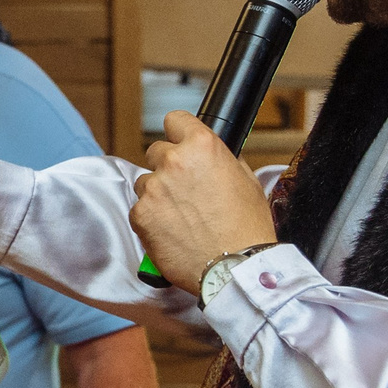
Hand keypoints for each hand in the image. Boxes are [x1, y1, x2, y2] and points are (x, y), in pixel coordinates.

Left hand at [131, 112, 276, 295]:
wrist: (236, 267)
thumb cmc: (246, 228)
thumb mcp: (247, 180)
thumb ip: (222, 160)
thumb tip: (211, 155)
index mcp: (202, 146)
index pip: (174, 120)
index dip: (178, 133)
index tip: (179, 143)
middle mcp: (174, 161)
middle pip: (156, 152)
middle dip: (168, 168)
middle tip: (185, 191)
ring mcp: (154, 188)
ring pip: (146, 182)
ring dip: (158, 195)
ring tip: (182, 217)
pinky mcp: (140, 215)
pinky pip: (140, 210)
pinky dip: (151, 219)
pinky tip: (173, 232)